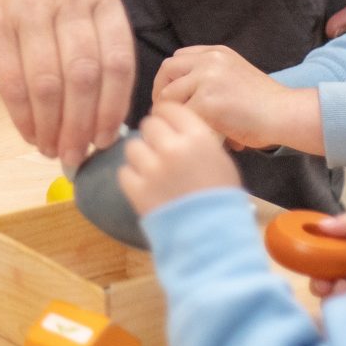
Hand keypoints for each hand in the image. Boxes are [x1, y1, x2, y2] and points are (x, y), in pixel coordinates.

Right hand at [0, 0, 137, 164]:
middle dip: (81, 126)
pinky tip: (28, 132)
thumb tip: (106, 120)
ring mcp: (28, 9)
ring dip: (51, 128)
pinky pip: (11, 81)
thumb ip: (95, 49)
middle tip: (77, 155)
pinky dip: (22, 116)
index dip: (114, 109)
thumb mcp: (79, 4)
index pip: (118, 61)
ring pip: (47, 84)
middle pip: (83, 78)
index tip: (106, 140)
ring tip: (52, 149)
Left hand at [116, 102, 240, 215]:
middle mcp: (172, 148)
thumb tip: (174, 128)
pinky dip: (132, 178)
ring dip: (140, 156)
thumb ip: (195, 139)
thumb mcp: (219, 159)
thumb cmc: (221, 198)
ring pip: (132, 147)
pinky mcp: (136, 190)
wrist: (212, 236)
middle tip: (160, 150)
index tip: (165, 124)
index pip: (169, 109)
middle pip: (148, 125)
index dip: (165, 116)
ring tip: (152, 170)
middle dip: (153, 136)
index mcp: (197, 137)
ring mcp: (152, 169)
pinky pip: (124, 172)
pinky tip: (145, 186)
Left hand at [155, 44, 324, 154]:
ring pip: (169, 95)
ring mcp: (207, 78)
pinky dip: (185, 127)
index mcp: (216, 53)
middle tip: (165, 114)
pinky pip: (182, 116)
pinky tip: (195, 135)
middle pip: (167, 70)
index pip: (177, 59)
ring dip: (171, 113)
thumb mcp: (234, 77)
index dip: (169, 80)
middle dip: (161, 92)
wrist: (285, 113)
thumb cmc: (264, 105)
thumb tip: (180, 99)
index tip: (170, 98)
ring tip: (180, 127)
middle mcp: (210, 60)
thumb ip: (210, 79)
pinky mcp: (207, 101)